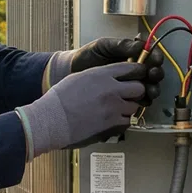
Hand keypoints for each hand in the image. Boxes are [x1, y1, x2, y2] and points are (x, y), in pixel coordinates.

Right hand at [16, 62, 148, 156]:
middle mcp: (111, 89)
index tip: (137, 76)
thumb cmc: (60, 100)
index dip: (136, 72)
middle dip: (135, 92)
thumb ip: (98, 76)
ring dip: (128, 108)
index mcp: (102, 74)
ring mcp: (113, 107)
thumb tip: (109, 77)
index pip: (131, 68)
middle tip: (129, 95)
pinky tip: (112, 120)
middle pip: (139, 88)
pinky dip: (122, 121)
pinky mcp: (112, 124)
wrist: (52, 120)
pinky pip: (127, 122)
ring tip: (116, 109)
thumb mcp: (79, 78)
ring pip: (134, 106)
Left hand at [51, 37, 164, 104]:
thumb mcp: (103, 46)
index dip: (156, 57)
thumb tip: (140, 44)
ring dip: (153, 89)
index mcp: (132, 54)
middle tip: (152, 75)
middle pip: (154, 73)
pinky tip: (141, 101)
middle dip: (156, 74)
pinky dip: (143, 101)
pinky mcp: (125, 98)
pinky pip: (139, 101)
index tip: (155, 59)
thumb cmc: (88, 56)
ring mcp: (131, 84)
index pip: (151, 55)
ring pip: (149, 87)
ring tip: (149, 90)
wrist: (72, 72)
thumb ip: (121, 45)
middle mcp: (135, 70)